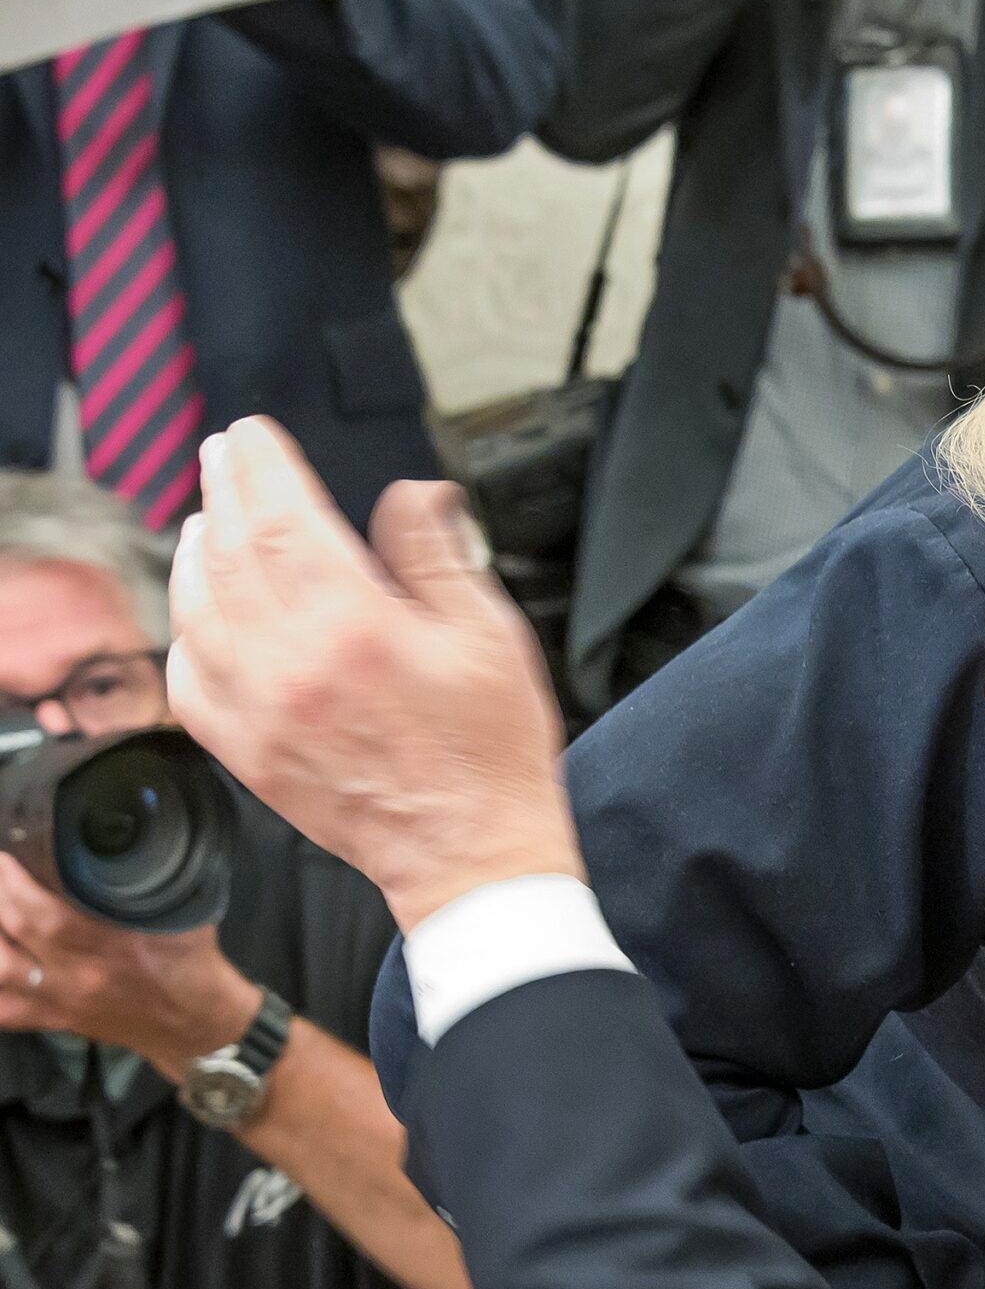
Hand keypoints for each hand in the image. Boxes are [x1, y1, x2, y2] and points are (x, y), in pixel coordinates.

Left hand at [0, 857, 258, 1071]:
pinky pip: (5, 1012)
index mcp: (115, 949)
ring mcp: (64, 1001)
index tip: (5, 860)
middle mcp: (81, 977)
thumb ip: (152, 885)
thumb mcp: (184, 916)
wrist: (195, 1023)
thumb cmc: (191, 964)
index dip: (16, 886)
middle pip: (16, 936)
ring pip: (0, 973)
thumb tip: (125, 849)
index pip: (48, 917)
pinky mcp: (56, 1019)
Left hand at [167, 419, 582, 934]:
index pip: (280, 517)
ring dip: (193, 552)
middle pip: (229, 551)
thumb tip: (412, 495)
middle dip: (222, 491)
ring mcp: (259, 711)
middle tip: (223, 456)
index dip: (259, 465)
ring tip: (205, 520)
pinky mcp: (246, 752)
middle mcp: (292, 664)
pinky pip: (189, 677)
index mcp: (356, 627)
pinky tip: (202, 610)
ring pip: (197, 608)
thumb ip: (438, 554)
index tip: (254, 435)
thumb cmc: (492, 754)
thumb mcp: (491, 633)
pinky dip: (187, 630)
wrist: (472, 854)